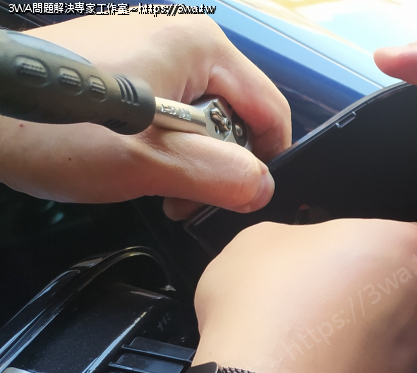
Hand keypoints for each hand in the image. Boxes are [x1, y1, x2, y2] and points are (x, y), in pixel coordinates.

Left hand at [0, 16, 290, 219]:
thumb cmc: (52, 130)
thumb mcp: (150, 164)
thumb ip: (221, 178)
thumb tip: (263, 188)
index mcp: (201, 46)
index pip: (271, 110)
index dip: (266, 162)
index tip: (242, 198)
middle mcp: (182, 35)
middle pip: (238, 114)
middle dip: (219, 165)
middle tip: (183, 200)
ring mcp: (151, 46)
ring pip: (204, 116)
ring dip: (189, 160)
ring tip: (153, 184)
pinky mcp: (126, 64)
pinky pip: (171, 109)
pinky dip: (162, 143)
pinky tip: (133, 162)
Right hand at [93, 219, 416, 372]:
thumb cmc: (273, 320)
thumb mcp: (260, 240)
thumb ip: (298, 236)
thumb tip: (296, 251)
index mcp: (406, 243)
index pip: (383, 232)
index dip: (343, 245)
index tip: (317, 258)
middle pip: (392, 280)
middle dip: (355, 287)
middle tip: (308, 295)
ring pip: (388, 325)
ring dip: (355, 329)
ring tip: (304, 335)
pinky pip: (378, 366)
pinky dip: (353, 365)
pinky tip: (313, 366)